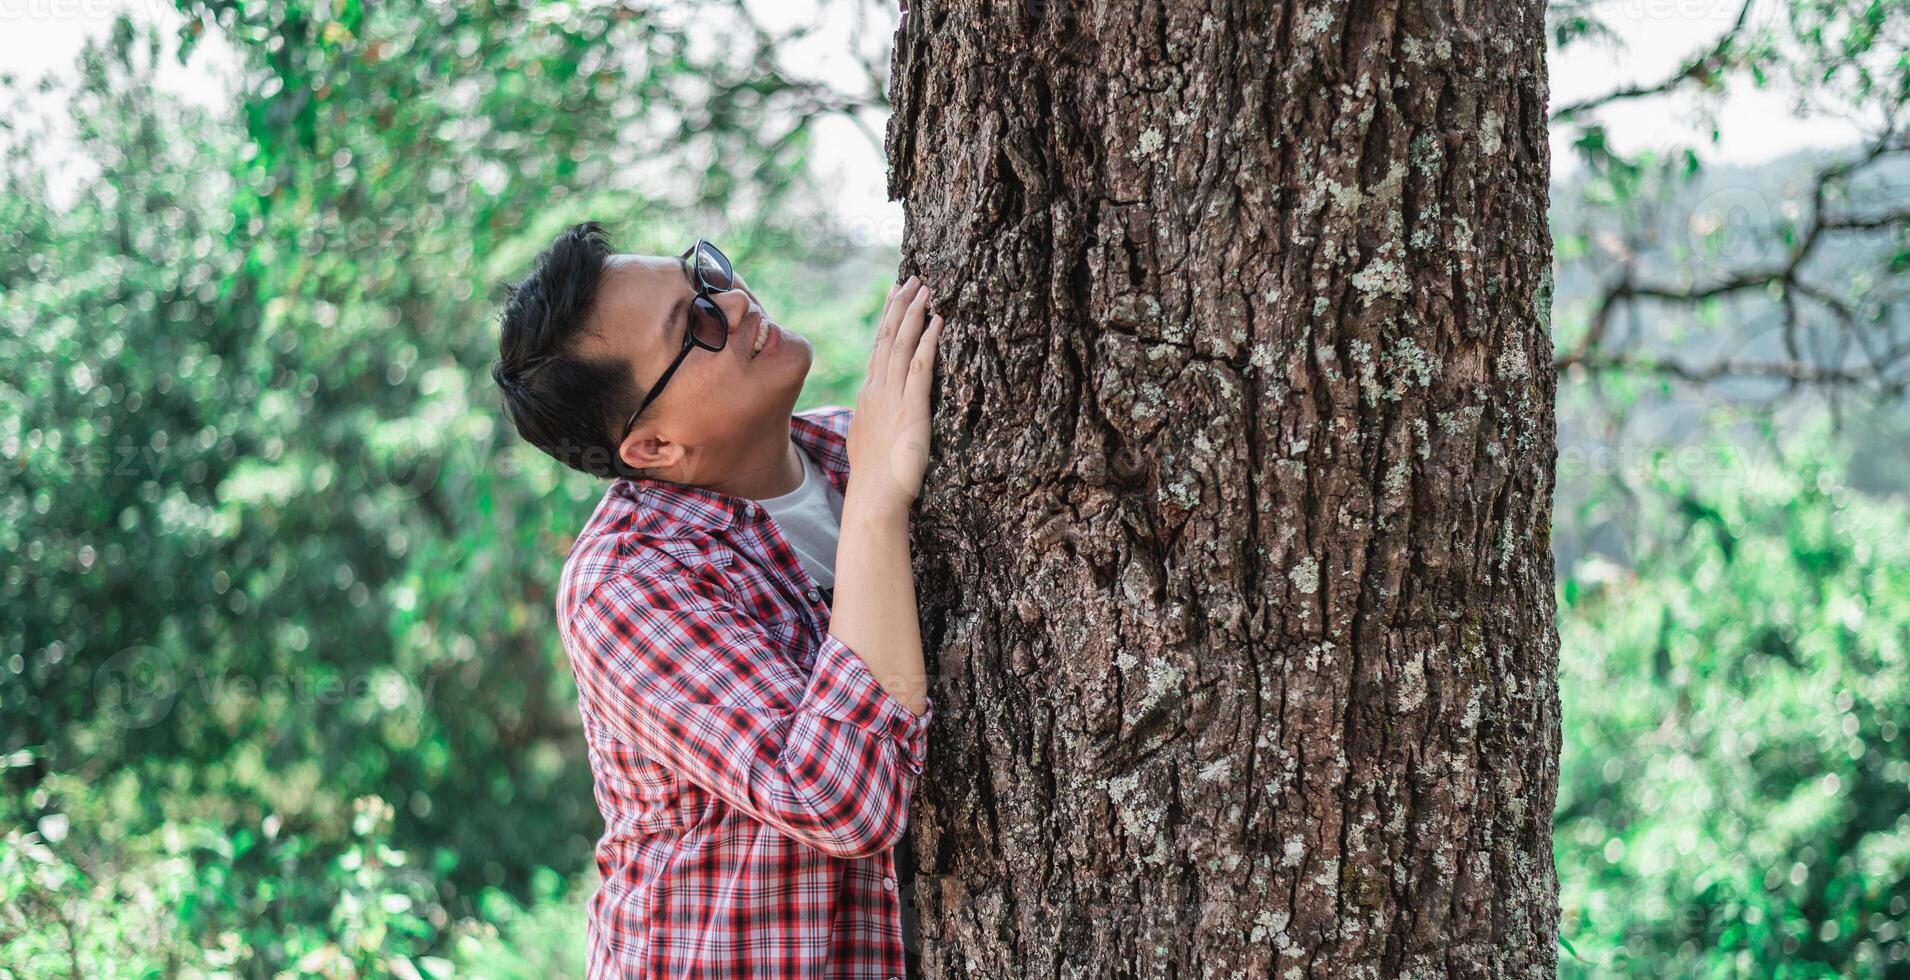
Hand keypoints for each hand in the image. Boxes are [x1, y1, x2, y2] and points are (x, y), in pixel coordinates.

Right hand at [846, 275, 943, 520]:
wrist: (873, 499)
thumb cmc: (875, 480)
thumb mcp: (868, 441)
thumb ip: (874, 421)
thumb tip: (877, 414)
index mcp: (868, 397)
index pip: (877, 349)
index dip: (888, 320)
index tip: (895, 295)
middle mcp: (876, 391)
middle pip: (887, 338)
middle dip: (900, 306)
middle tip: (912, 278)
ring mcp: (892, 399)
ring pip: (901, 345)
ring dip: (914, 314)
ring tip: (926, 288)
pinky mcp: (911, 409)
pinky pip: (919, 367)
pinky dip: (928, 341)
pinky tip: (938, 321)